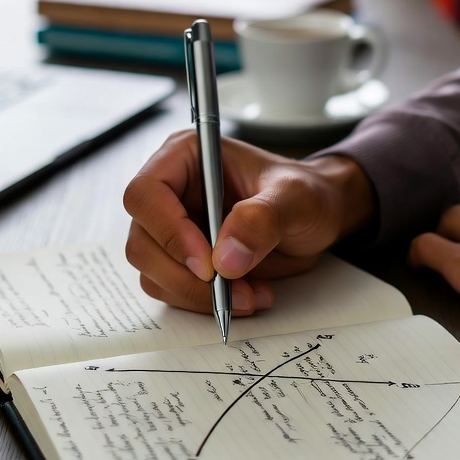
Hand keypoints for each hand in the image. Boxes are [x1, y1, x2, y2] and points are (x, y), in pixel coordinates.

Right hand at [124, 129, 375, 314]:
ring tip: (249, 294)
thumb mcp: (295, 198)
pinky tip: (245, 294)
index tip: (207, 263)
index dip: (168, 231)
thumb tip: (226, 257)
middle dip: (185, 276)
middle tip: (229, 290)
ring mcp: (172, 228)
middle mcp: (170, 191)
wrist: (316, 218)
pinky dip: (204, 302)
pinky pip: (172, 290)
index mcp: (186, 157)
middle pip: (143, 241)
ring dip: (197, 294)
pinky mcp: (181, 259)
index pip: (146, 194)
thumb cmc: (304, 193)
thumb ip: (263, 218)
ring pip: (153, 272)